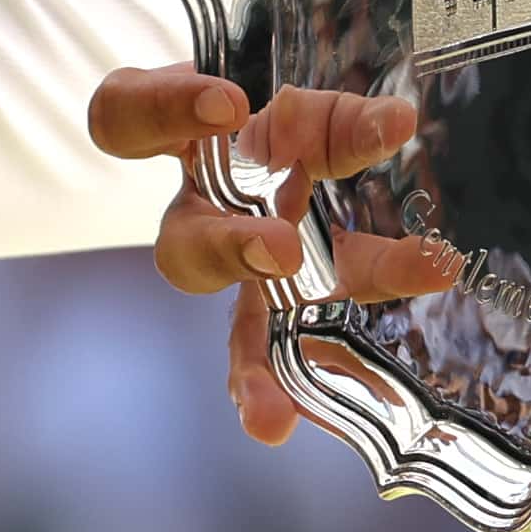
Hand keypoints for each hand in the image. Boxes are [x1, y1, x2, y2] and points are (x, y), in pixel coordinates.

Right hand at [86, 67, 461, 442]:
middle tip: (282, 253)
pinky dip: (267, 391)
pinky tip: (278, 426)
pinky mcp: (262, 317)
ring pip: (232, 331)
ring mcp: (233, 270)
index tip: (229, 105)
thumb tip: (398, 120)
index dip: (169, 110)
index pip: (132, 117)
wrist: (303, 166)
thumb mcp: (313, 112)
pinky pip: (254, 359)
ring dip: (249, 363)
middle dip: (231, 250)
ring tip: (269, 413)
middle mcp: (198, 212)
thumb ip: (340, 119)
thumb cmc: (292, 127)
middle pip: (180, 244)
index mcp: (188, 143)